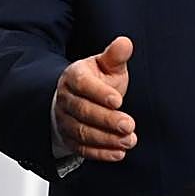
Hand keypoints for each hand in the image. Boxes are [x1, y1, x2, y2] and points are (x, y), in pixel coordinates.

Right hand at [54, 36, 136, 161]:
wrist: (78, 98)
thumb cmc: (96, 80)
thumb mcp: (106, 65)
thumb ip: (115, 56)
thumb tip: (125, 42)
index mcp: (73, 77)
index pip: (83, 85)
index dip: (100, 93)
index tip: (119, 100)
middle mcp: (65, 99)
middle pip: (83, 111)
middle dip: (107, 120)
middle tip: (128, 124)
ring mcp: (65, 120)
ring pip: (82, 132)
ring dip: (106, 138)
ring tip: (129, 139)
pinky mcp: (69, 139)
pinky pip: (82, 149)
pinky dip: (101, 153)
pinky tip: (118, 152)